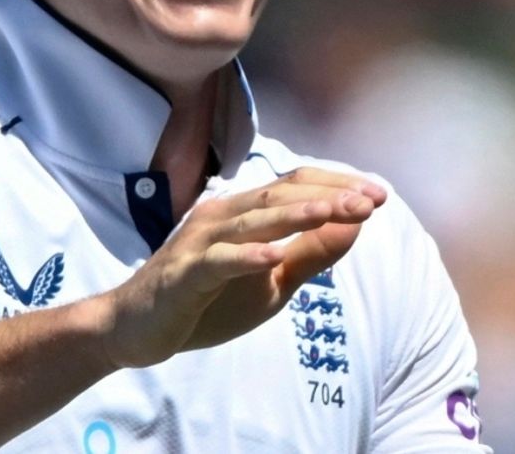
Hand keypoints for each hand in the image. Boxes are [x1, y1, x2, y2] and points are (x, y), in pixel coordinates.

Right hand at [99, 167, 385, 368]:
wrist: (135, 328)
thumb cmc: (204, 302)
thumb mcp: (270, 283)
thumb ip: (308, 255)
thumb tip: (354, 226)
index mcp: (241, 215)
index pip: (292, 186)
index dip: (335, 186)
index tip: (378, 195)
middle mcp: (219, 218)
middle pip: (277, 195)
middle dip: (326, 196)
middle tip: (370, 200)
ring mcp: (198, 244)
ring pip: (251, 221)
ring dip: (295, 215)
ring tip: (335, 212)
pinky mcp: (182, 275)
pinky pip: (217, 262)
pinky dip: (245, 257)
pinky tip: (273, 256)